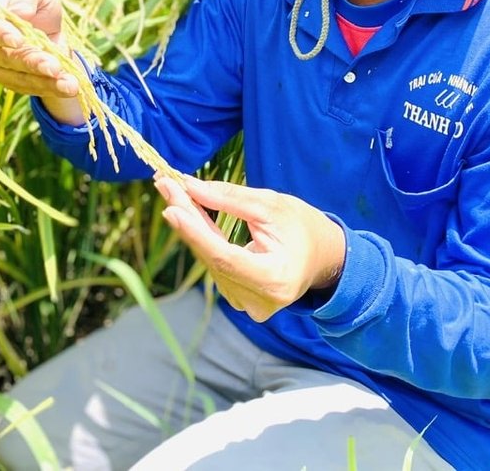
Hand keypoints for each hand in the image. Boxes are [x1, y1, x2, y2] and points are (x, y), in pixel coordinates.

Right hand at [0, 0, 84, 122]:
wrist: (46, 28)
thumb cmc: (35, 4)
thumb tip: (20, 12)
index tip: (18, 40)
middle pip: (4, 57)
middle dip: (31, 62)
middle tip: (54, 66)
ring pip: (19, 77)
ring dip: (45, 81)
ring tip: (69, 83)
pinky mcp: (10, 82)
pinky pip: (31, 88)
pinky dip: (52, 88)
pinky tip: (69, 87)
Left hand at [154, 175, 345, 321]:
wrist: (324, 256)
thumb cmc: (303, 227)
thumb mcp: (271, 205)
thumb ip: (230, 198)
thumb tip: (190, 186)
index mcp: (275, 280)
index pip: (225, 257)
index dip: (195, 233)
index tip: (171, 206)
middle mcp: (258, 301)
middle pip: (212, 258)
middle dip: (186, 219)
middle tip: (165, 184)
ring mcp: (247, 304)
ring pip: (209, 260)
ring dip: (190, 226)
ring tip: (173, 192)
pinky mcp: (239, 298)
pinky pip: (214, 264)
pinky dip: (201, 238)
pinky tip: (187, 213)